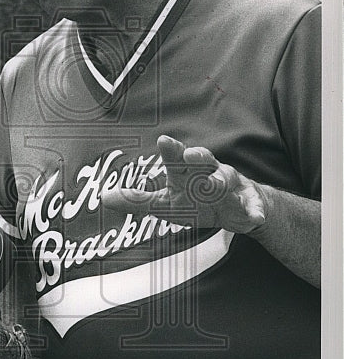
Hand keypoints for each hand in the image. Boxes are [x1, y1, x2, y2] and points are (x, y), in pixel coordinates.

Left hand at [101, 134, 266, 233]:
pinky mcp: (249, 202)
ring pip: (226, 179)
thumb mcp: (166, 204)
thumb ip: (137, 201)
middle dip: (197, 156)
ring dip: (220, 181)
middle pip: (204, 160)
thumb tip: (104, 198)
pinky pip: (253, 206)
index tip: (163, 141)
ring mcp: (231, 186)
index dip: (171, 149)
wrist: (238, 211)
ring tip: (212, 185)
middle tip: (189, 154)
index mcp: (187, 171)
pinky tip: (253, 217)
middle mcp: (209, 172)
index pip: (176, 158)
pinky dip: (254, 211)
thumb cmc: (197, 201)